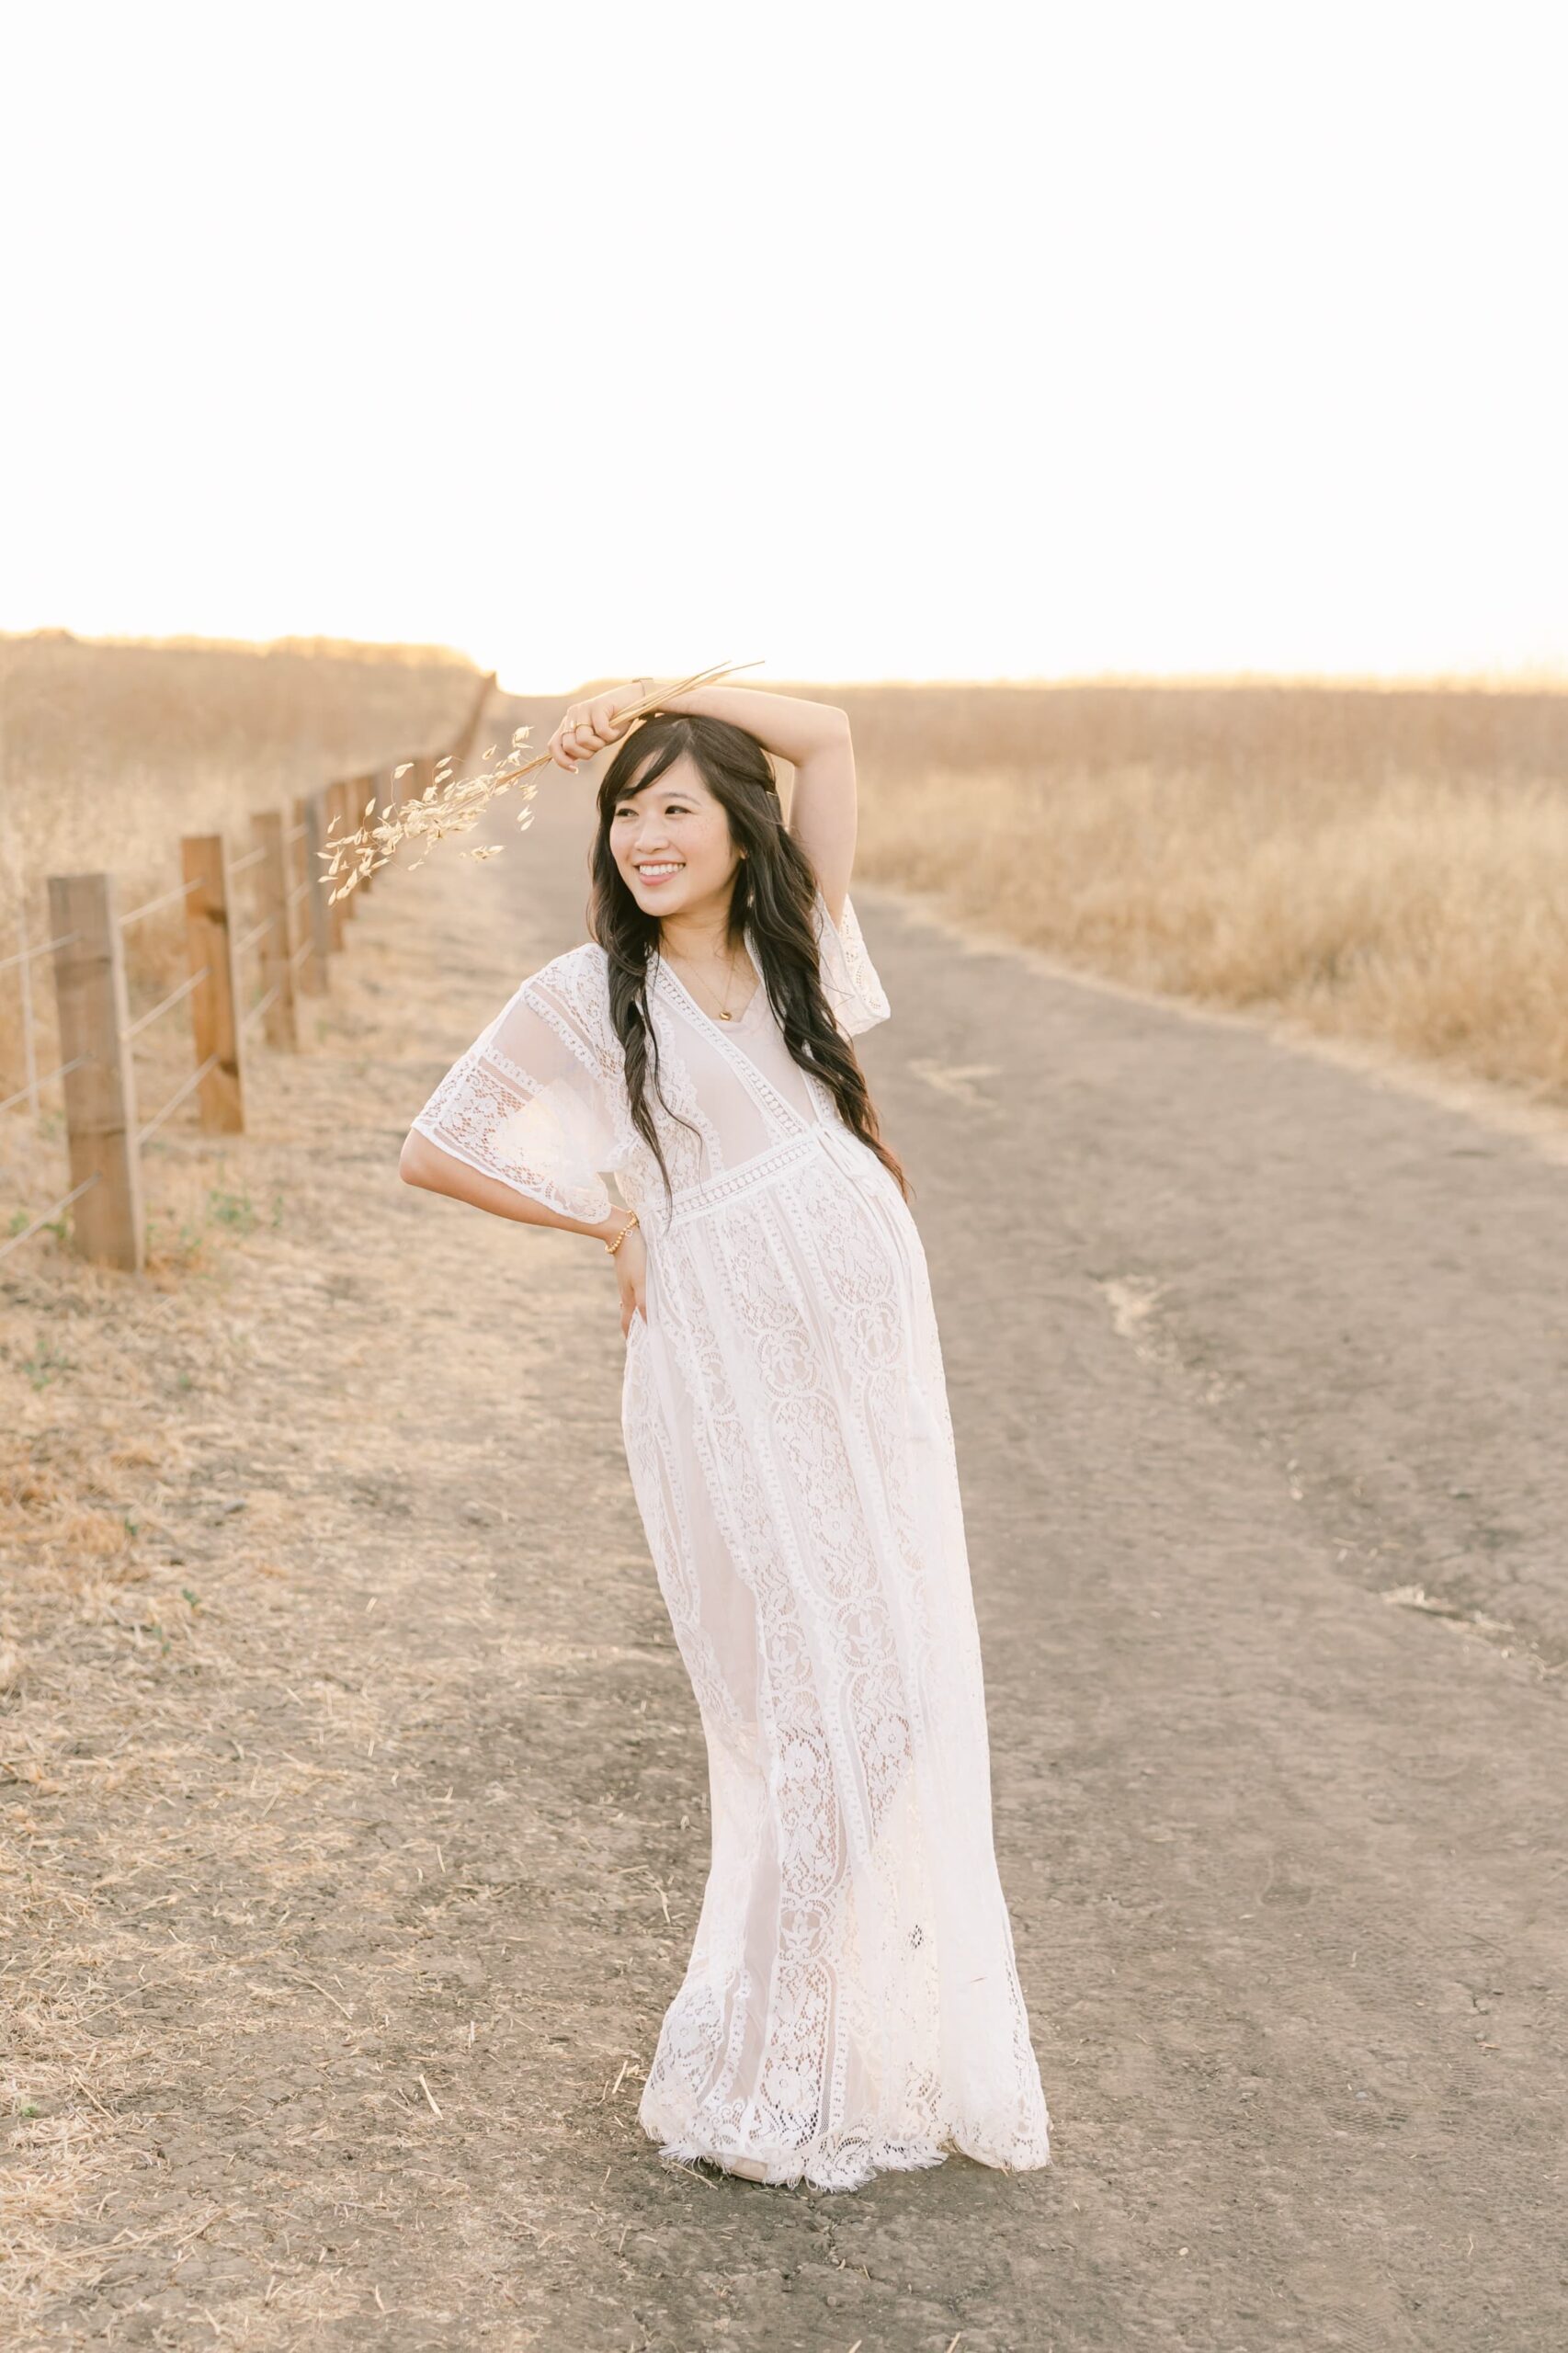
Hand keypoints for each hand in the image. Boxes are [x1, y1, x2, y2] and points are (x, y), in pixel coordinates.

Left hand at [548, 681, 654, 773]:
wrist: (633, 701)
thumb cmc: (614, 724)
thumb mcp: (595, 741)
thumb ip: (581, 749)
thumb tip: (569, 763)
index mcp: (568, 724)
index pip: (553, 746)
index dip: (561, 761)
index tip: (575, 769)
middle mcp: (571, 715)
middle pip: (569, 745)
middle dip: (586, 753)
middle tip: (600, 746)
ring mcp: (583, 709)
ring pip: (583, 740)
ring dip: (600, 744)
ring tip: (609, 736)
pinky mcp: (596, 705)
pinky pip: (601, 732)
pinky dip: (612, 735)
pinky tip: (616, 728)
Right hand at [612, 1223, 647, 1337]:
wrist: (621, 1231)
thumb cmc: (634, 1256)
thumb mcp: (642, 1280)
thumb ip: (645, 1302)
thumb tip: (647, 1324)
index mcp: (629, 1298)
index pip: (627, 1324)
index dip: (631, 1337)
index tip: (637, 1350)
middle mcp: (627, 1293)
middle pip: (630, 1315)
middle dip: (636, 1328)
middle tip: (646, 1338)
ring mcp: (628, 1282)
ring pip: (634, 1303)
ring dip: (640, 1313)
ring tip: (649, 1321)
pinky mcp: (631, 1272)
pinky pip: (637, 1291)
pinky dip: (643, 1299)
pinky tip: (649, 1294)